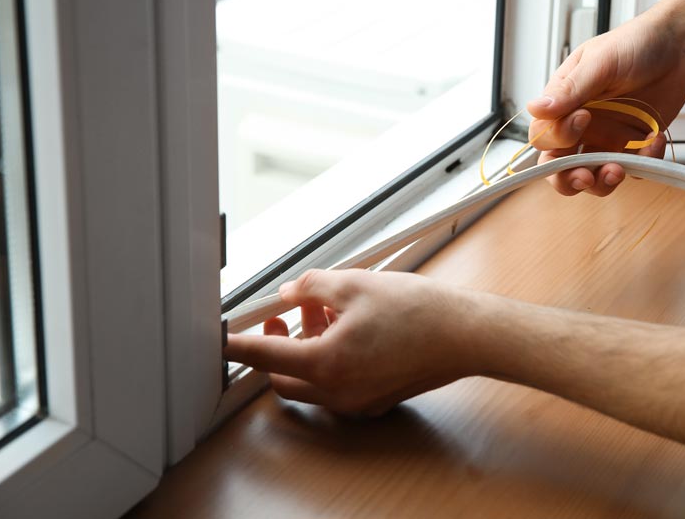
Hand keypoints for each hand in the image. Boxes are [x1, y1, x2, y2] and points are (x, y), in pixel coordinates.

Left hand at [224, 269, 480, 415]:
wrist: (466, 335)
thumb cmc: (420, 312)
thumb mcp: (356, 284)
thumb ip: (312, 287)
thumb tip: (290, 293)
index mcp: (327, 364)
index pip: (263, 356)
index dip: (236, 345)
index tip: (219, 340)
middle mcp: (338, 392)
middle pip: (284, 376)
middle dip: (277, 345)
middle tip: (282, 316)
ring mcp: (357, 401)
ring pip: (311, 380)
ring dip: (306, 348)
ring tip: (325, 310)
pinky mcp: (375, 399)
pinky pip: (336, 384)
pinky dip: (330, 359)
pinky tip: (347, 327)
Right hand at [527, 15, 684, 196]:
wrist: (679, 46)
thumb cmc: (636, 44)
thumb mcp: (600, 62)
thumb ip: (570, 90)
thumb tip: (535, 109)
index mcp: (565, 102)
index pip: (544, 135)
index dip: (557, 138)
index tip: (584, 118)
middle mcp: (582, 124)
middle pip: (560, 166)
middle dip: (568, 178)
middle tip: (586, 177)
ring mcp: (608, 137)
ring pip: (593, 176)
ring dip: (603, 182)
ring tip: (619, 169)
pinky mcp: (634, 145)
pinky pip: (632, 168)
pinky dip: (643, 164)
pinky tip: (654, 141)